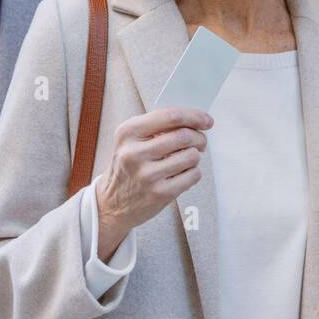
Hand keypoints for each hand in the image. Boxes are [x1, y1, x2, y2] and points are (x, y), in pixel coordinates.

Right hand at [94, 107, 210, 259]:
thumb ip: (158, 126)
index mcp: (128, 132)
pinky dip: (193, 172)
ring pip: (191, 156)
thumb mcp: (131, 140)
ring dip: (195, 156)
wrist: (112, 203)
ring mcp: (147, 175)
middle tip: (200, 141)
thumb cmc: (128, 166)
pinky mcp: (159, 193)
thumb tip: (194, 121)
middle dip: (199, 137)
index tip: (206, 120)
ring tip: (186, 159)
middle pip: (184, 136)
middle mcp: (135, 153)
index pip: (170, 116)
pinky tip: (182, 173)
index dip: (194, 116)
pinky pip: (192, 175)